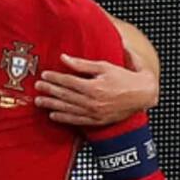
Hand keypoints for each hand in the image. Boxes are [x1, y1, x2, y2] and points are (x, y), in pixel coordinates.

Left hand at [33, 48, 158, 125]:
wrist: (143, 95)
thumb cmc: (125, 77)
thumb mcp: (104, 66)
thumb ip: (82, 64)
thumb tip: (64, 58)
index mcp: (94, 86)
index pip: (69, 81)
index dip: (55, 78)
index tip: (44, 74)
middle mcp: (93, 101)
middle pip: (66, 95)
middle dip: (49, 91)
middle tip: (37, 87)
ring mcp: (94, 113)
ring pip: (68, 109)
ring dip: (51, 105)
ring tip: (39, 101)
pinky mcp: (97, 121)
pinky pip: (77, 121)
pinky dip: (64, 118)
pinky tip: (53, 115)